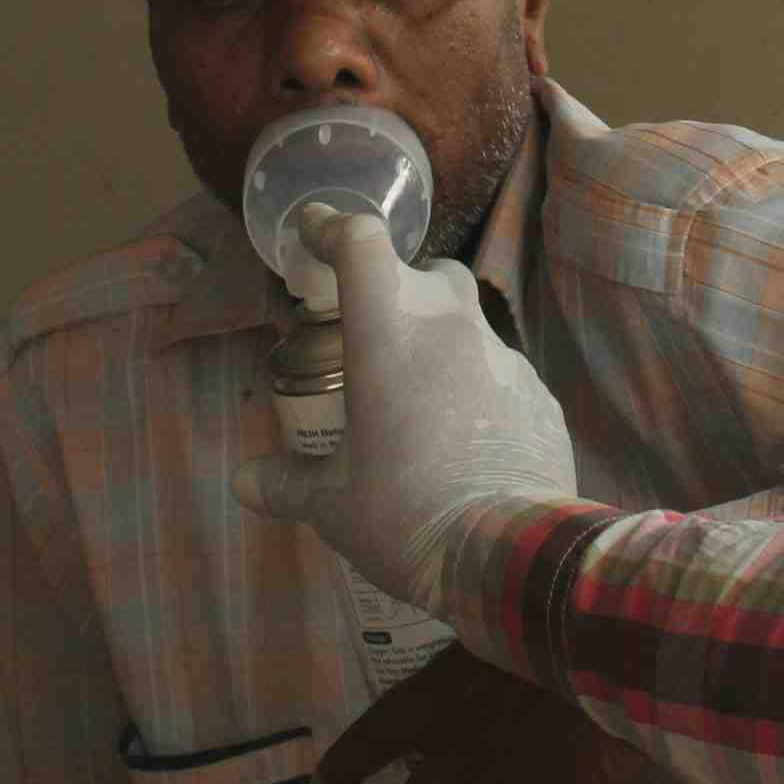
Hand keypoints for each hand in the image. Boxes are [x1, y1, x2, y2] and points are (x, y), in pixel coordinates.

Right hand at [230, 201, 574, 611]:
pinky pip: (499, 373)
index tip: (312, 233)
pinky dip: (476, 389)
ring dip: (438, 344)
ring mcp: (505, 358)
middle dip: (396, 290)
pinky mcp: (541, 395)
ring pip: (467, 324)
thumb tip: (242, 483)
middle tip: (370, 334)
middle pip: (425, 273)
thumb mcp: (333, 507)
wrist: (514, 556)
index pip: (361, 243)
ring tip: (416, 402)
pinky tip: (463, 439)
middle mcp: (450, 328)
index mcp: (389, 335)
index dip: (332, 228)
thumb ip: (286, 485)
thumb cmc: (407, 515)